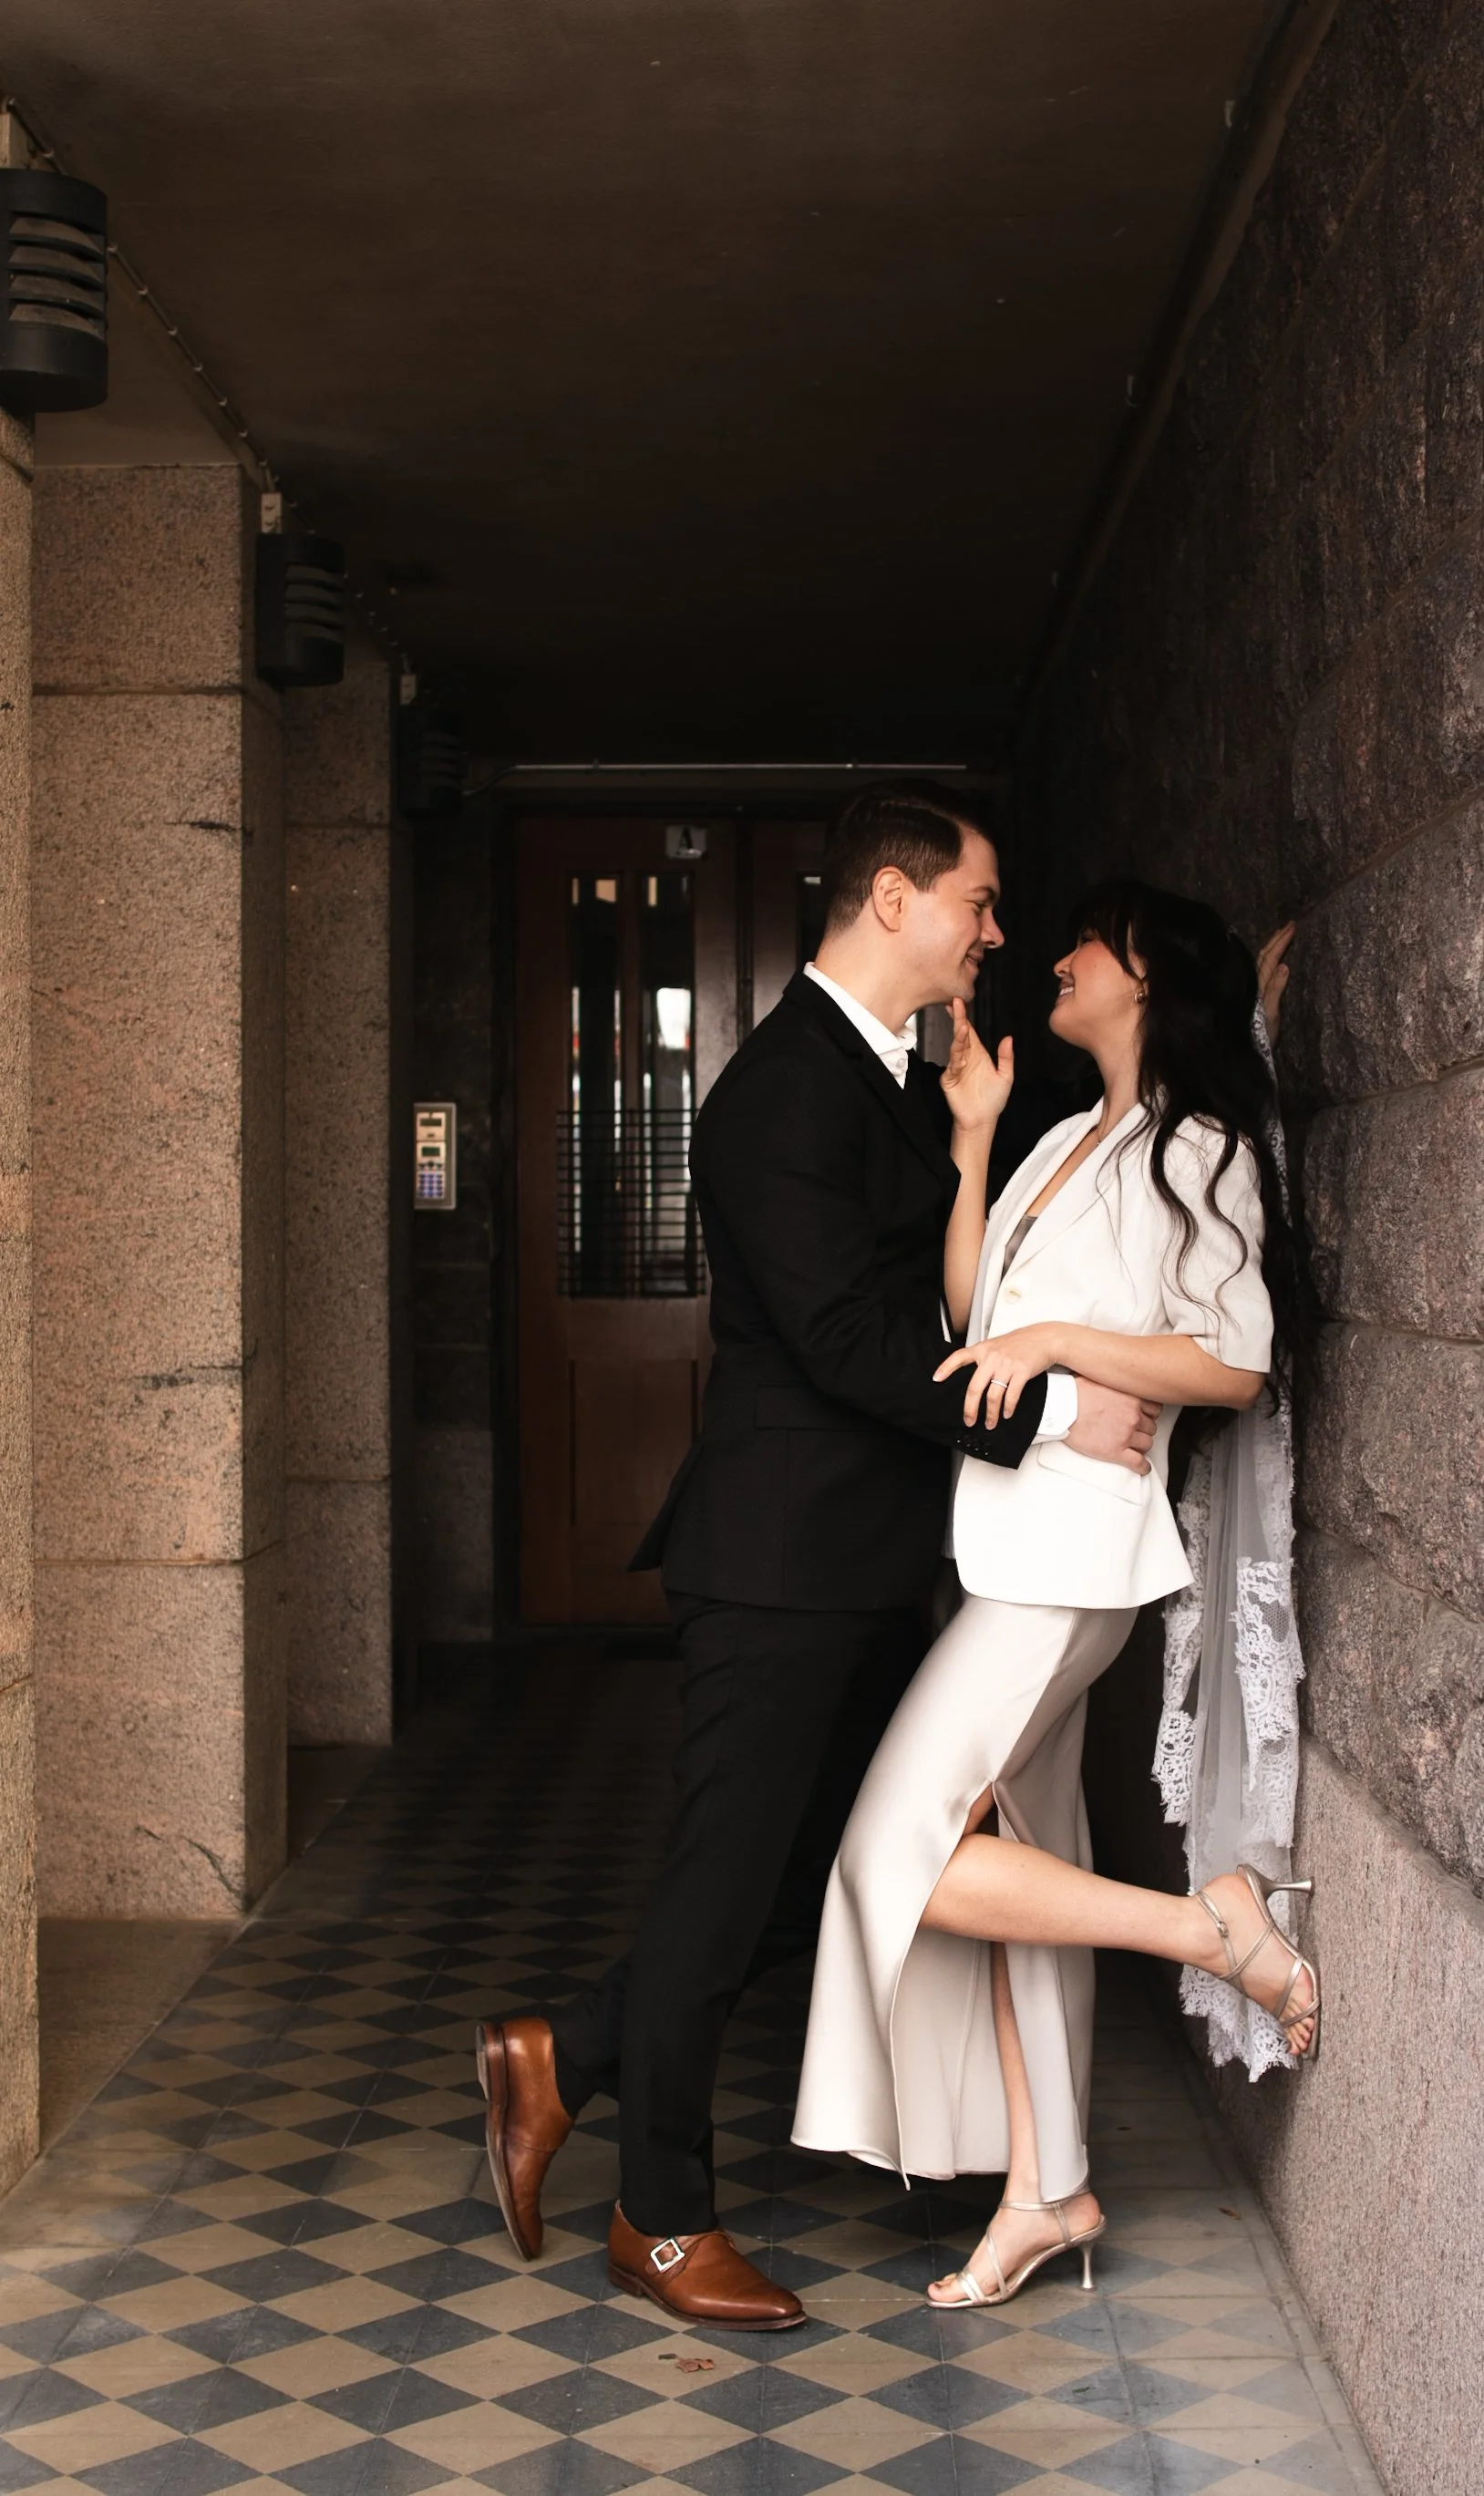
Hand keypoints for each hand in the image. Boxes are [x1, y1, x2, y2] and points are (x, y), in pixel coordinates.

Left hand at [934, 1323, 1062, 1426]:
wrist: (1044, 1338)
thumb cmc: (1021, 1342)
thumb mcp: (997, 1344)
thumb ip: (985, 1357)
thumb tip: (976, 1376)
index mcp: (983, 1349)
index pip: (959, 1357)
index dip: (946, 1368)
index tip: (936, 1378)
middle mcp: (992, 1357)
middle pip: (975, 1387)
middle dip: (970, 1408)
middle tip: (969, 1420)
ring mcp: (1007, 1365)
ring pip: (993, 1395)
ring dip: (991, 1413)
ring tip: (990, 1422)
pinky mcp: (1021, 1372)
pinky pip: (1011, 1395)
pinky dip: (1008, 1408)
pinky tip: (1006, 1413)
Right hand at [939, 998, 1012, 1133]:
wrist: (983, 1120)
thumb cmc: (992, 1100)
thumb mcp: (1006, 1077)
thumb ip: (1007, 1058)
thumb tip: (1008, 1038)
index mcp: (978, 1055)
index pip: (970, 1032)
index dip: (965, 1018)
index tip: (960, 1003)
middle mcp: (966, 1058)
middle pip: (961, 1035)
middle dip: (958, 1019)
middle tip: (955, 1004)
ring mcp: (956, 1068)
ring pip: (956, 1048)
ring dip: (959, 1037)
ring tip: (962, 1026)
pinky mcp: (949, 1080)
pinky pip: (953, 1067)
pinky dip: (957, 1061)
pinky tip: (962, 1057)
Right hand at [1065, 1379, 1161, 1474]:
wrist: (1060, 1409)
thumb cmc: (1073, 1392)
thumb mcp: (1098, 1377)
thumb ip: (1112, 1381)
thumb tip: (1110, 1377)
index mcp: (1131, 1398)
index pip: (1154, 1409)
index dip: (1149, 1414)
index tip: (1143, 1416)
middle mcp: (1133, 1416)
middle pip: (1151, 1427)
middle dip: (1143, 1430)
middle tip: (1133, 1431)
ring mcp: (1126, 1435)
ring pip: (1147, 1444)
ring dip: (1141, 1446)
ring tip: (1133, 1447)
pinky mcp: (1116, 1451)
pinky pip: (1138, 1463)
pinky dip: (1143, 1466)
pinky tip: (1142, 1467)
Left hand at [1257, 922, 1294, 1044]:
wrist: (1245, 1054)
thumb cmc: (1260, 1038)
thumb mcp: (1271, 1015)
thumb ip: (1275, 991)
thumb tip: (1284, 965)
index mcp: (1257, 987)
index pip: (1270, 959)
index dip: (1280, 942)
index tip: (1292, 927)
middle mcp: (1253, 985)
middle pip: (1264, 957)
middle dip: (1276, 939)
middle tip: (1289, 924)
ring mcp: (1253, 991)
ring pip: (1261, 962)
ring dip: (1272, 947)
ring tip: (1281, 935)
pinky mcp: (1254, 997)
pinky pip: (1261, 972)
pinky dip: (1267, 959)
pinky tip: (1271, 957)